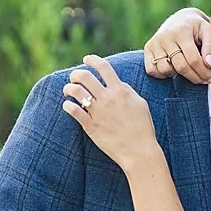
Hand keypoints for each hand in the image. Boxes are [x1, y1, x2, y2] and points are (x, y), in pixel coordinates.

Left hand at [62, 55, 160, 174]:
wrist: (139, 151)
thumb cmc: (143, 128)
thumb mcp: (140, 103)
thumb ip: (127, 91)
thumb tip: (118, 84)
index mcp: (121, 90)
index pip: (103, 67)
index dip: (92, 60)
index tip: (86, 60)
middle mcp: (108, 98)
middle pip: (85, 76)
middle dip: (76, 74)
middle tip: (74, 78)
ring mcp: (98, 112)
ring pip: (76, 91)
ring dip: (69, 88)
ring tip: (68, 90)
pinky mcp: (90, 126)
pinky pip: (73, 111)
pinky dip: (67, 105)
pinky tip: (68, 105)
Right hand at [144, 7, 210, 83]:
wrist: (180, 19)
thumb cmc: (197, 28)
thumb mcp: (209, 31)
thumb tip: (209, 64)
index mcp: (182, 31)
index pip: (193, 59)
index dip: (204, 72)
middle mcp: (165, 36)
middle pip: (181, 67)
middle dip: (195, 77)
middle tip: (204, 80)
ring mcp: (154, 43)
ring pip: (166, 70)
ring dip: (178, 75)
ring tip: (188, 69)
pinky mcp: (147, 48)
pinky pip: (152, 70)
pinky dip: (163, 74)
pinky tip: (173, 69)